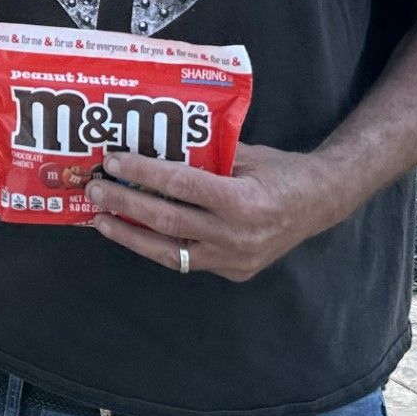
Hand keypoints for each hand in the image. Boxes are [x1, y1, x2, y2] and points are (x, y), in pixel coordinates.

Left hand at [84, 144, 336, 282]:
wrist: (321, 204)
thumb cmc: (281, 171)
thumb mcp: (246, 154)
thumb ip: (205, 154)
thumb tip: (155, 143)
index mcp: (245, 201)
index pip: (183, 186)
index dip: (145, 174)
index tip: (114, 162)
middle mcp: (238, 236)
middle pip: (169, 221)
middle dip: (126, 205)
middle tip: (94, 189)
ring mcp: (235, 260)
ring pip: (171, 252)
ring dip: (131, 235)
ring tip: (100, 220)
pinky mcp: (233, 272)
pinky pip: (186, 260)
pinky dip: (157, 247)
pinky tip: (133, 233)